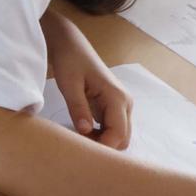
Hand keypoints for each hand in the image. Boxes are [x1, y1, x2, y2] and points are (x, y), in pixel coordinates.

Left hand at [42, 15, 131, 148]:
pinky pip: (113, 128)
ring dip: (102, 141)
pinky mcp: (114, 106)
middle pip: (123, 139)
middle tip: (79, 143)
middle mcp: (125, 103)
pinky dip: (101, 135)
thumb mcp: (69, 84)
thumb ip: (78, 107)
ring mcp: (122, 105)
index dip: (102, 147)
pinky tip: (84, 129)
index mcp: (117, 97)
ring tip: (79, 135)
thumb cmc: (70, 62)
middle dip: (104, 146)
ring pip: (119, 135)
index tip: (82, 149)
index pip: (118, 134)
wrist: (70, 46)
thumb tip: (84, 131)